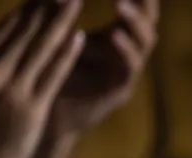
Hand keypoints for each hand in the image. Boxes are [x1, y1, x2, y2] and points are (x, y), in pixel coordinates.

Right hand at [0, 1, 85, 157]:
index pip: (9, 24)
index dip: (32, 2)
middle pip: (26, 29)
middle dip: (48, 3)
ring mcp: (11, 88)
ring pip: (40, 47)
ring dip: (60, 20)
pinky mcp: (30, 108)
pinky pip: (51, 75)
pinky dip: (65, 54)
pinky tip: (80, 36)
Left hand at [46, 0, 157, 139]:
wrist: (44, 113)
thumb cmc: (48, 72)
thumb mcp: (55, 33)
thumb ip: (60, 10)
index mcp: (113, 35)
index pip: (134, 5)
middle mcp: (125, 50)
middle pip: (148, 19)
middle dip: (144, 1)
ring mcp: (125, 69)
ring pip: (145, 42)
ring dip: (134, 21)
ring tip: (120, 4)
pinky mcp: (120, 89)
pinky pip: (130, 68)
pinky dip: (125, 50)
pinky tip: (113, 35)